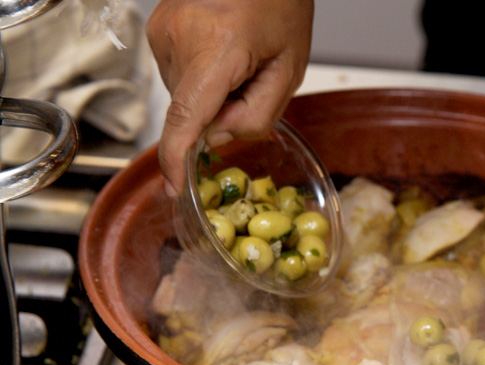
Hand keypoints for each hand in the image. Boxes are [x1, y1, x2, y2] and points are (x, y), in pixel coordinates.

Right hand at [147, 0, 313, 191]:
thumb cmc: (282, 6)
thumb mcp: (289, 68)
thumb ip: (257, 114)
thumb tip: (218, 137)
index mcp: (217, 48)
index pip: (185, 118)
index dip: (176, 159)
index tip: (176, 187)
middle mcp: (178, 39)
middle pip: (189, 109)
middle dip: (219, 112)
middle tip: (251, 81)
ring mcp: (162, 31)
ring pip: (183, 93)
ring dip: (210, 93)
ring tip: (237, 58)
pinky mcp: (157, 28)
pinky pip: (177, 73)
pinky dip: (200, 76)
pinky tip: (221, 51)